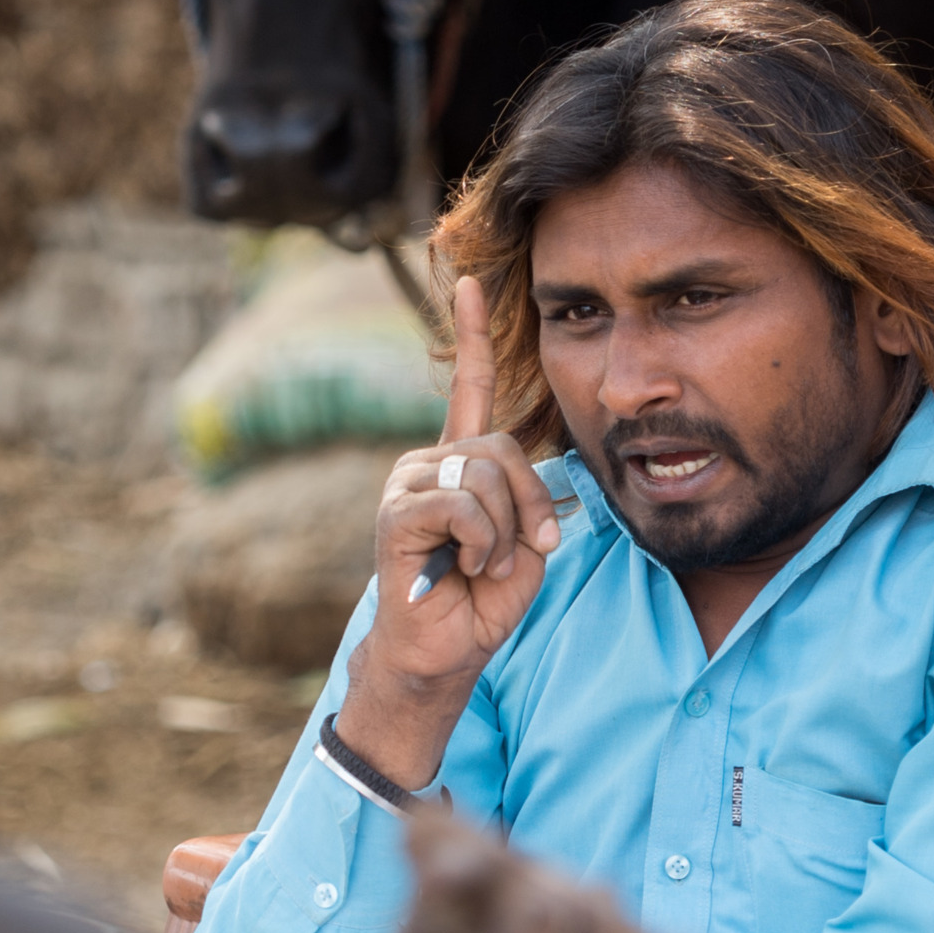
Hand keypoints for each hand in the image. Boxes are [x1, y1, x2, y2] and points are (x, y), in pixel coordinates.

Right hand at [342, 275, 564, 787]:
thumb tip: (536, 475)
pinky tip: (465, 568)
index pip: (469, 386)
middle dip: (531, 500)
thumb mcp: (524, 541)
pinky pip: (463, 504)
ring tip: (483, 566)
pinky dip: (482, 541)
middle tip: (529, 546)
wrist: (443, 652)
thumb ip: (529, 497)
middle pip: (501, 445)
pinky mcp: (397, 512)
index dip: (471, 334)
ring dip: (506, 530)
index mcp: (458, 462)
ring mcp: (406, 484)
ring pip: (485, 474)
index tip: (471, 280)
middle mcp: (426, 462)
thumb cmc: (481, 600)